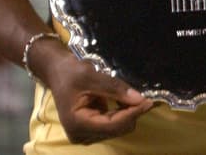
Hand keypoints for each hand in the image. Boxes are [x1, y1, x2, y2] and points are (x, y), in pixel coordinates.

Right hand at [36, 45, 153, 143]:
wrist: (57, 71)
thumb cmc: (70, 72)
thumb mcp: (91, 76)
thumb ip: (115, 88)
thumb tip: (139, 99)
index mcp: (77, 124)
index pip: (112, 125)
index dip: (132, 114)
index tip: (149, 102)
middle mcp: (80, 134)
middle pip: (116, 129)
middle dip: (131, 113)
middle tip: (145, 96)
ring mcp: (85, 134)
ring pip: (117, 128)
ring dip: (127, 113)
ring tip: (131, 95)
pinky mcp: (91, 129)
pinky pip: (113, 124)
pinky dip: (121, 113)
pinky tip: (124, 100)